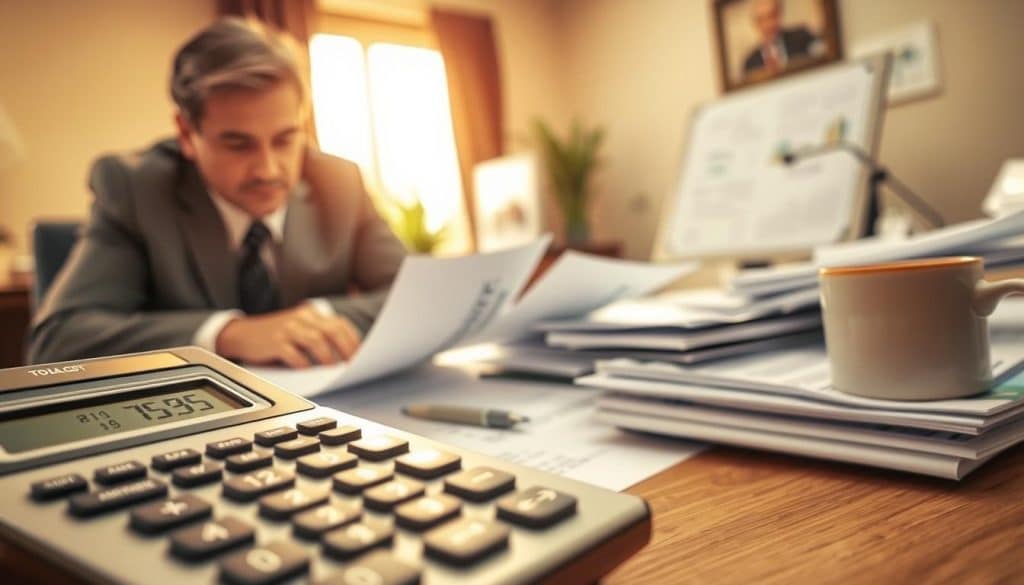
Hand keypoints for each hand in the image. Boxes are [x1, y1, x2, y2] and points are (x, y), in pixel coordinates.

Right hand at [216, 304, 361, 367]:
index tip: (361, 356)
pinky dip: (303, 363)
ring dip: (327, 357)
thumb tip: (345, 358)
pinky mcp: (274, 342)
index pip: (340, 324)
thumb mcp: (301, 331)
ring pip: (316, 340)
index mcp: (311, 314)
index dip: (353, 340)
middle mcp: (302, 318)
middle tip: (351, 365)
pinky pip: (293, 353)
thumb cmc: (277, 337)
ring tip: (332, 370)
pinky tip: (307, 371)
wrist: (243, 334)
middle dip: (346, 349)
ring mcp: (288, 329)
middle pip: (332, 331)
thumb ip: (321, 337)